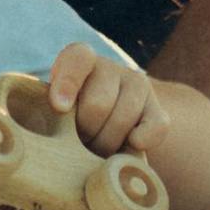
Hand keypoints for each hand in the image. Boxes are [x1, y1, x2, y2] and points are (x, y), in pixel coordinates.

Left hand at [47, 44, 166, 155]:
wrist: (103, 126)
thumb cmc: (67, 119)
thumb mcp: (52, 107)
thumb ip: (52, 108)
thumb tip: (61, 110)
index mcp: (79, 60)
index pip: (77, 58)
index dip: (68, 82)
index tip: (59, 107)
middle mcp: (109, 67)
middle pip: (98, 104)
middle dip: (85, 132)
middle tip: (77, 142)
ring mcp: (137, 85)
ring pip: (123, 120)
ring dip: (106, 145)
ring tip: (94, 150)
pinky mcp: (157, 110)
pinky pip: (156, 127)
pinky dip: (140, 142)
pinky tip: (128, 147)